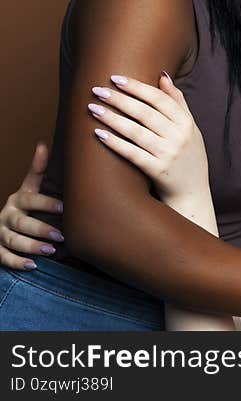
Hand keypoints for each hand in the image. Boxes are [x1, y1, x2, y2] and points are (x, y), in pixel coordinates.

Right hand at [0, 142, 64, 269]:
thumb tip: (43, 144)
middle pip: (21, 223)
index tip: (64, 208)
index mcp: (18, 199)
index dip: (46, 203)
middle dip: (40, 229)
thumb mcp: (31, 188)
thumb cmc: (27, 206)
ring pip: (12, 241)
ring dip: (31, 247)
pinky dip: (17, 262)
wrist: (6, 227)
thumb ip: (38, 170)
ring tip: (51, 251)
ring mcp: (0, 233)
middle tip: (62, 235)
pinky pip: (3, 258)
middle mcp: (7, 215)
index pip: (30, 199)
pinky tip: (32, 266)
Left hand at [89, 73, 207, 202]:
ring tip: (93, 108)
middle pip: (145, 112)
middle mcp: (179, 137)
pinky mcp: (157, 170)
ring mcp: (168, 154)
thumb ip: (178, 102)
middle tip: (97, 90)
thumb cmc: (189, 156)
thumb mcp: (191, 128)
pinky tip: (99, 133)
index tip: (116, 79)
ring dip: (112, 118)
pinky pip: (132, 153)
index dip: (137, 87)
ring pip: (136, 131)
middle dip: (119, 99)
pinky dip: (115, 143)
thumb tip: (162, 76)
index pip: (160, 99)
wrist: (193, 193)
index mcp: (187, 123)